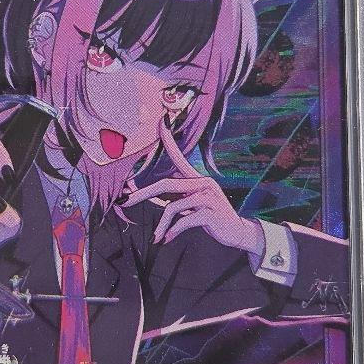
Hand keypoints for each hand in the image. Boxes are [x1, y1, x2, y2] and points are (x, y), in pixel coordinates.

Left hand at [122, 116, 263, 255]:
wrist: (237, 232)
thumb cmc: (210, 217)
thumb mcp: (192, 205)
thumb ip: (173, 198)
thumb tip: (145, 195)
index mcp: (197, 179)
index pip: (180, 157)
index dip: (169, 142)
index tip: (161, 124)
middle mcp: (203, 183)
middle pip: (166, 184)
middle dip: (143, 193)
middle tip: (126, 202)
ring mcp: (208, 197)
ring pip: (173, 207)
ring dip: (161, 225)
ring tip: (156, 237)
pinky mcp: (210, 213)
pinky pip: (184, 220)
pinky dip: (172, 231)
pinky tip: (167, 239)